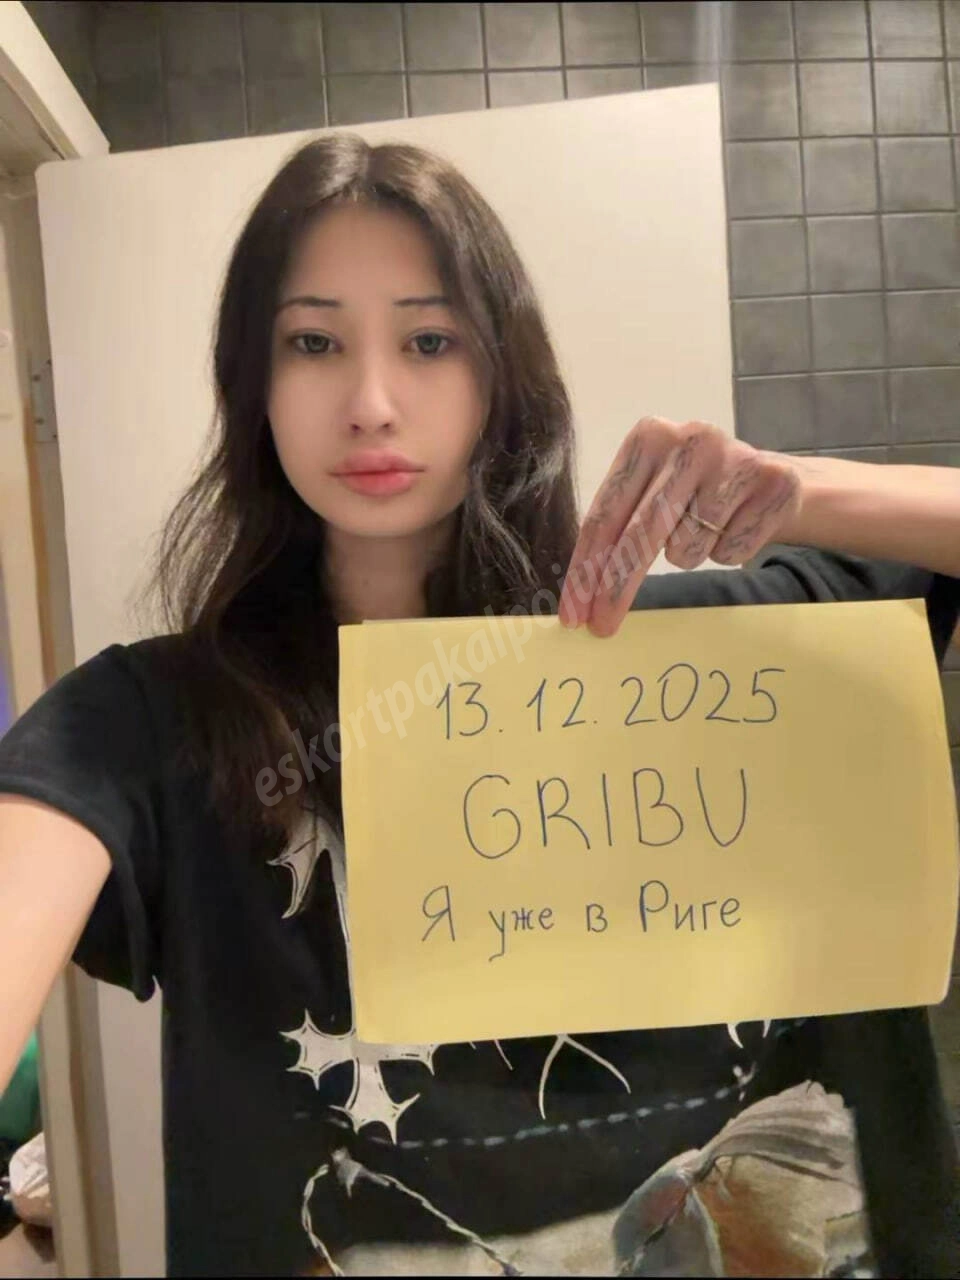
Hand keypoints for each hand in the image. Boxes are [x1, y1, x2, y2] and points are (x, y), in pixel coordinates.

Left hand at [558, 417, 802, 636]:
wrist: (774, 480)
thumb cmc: (697, 492)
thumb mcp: (654, 490)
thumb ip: (617, 525)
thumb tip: (581, 595)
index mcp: (648, 437)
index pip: (604, 515)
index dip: (584, 570)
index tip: (572, 614)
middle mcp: (690, 440)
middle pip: (639, 535)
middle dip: (616, 589)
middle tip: (602, 628)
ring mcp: (736, 460)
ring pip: (687, 549)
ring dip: (689, 555)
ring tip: (708, 529)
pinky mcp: (774, 484)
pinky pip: (730, 553)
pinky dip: (727, 553)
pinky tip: (737, 527)